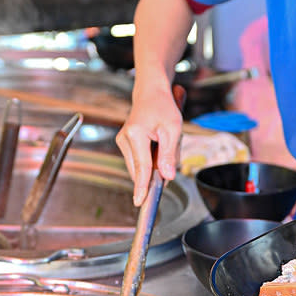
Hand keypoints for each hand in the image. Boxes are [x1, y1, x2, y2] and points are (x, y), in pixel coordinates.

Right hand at [116, 84, 182, 205]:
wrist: (151, 93)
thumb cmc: (163, 107)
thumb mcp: (173, 129)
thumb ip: (170, 154)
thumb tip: (168, 176)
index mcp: (136, 134)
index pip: (141, 167)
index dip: (142, 187)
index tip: (140, 202)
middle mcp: (124, 138)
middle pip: (139, 169)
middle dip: (154, 172)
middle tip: (169, 161)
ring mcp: (122, 141)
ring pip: (138, 166)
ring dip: (152, 164)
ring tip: (162, 144)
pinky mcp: (124, 143)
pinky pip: (137, 160)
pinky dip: (148, 159)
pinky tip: (156, 146)